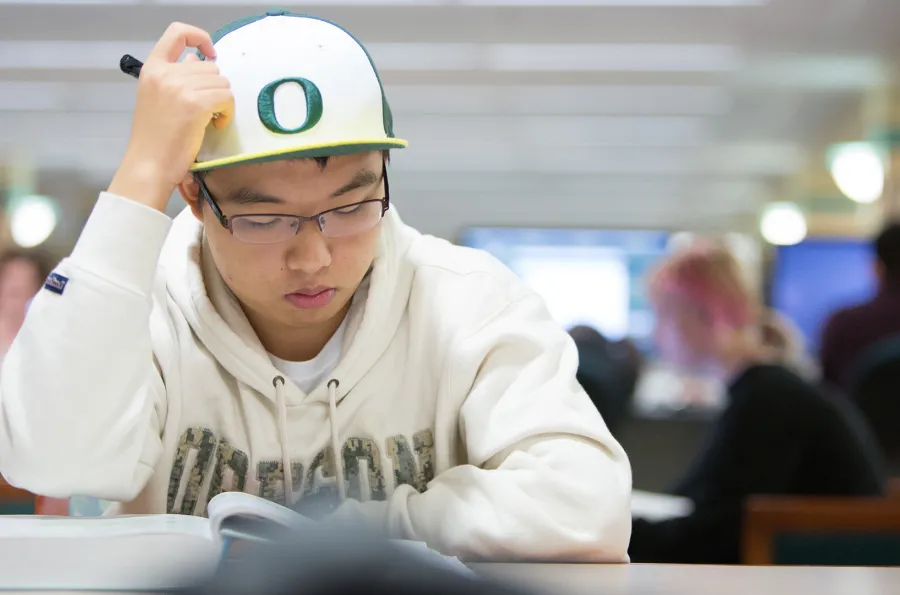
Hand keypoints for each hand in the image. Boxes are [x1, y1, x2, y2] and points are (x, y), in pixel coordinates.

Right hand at [108, 22, 233, 211]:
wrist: (148, 164)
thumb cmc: (155, 137)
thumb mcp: (158, 98)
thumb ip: (176, 76)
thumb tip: (197, 59)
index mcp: (152, 68)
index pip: (177, 32)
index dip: (199, 36)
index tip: (209, 52)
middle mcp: (165, 73)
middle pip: (209, 66)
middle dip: (214, 87)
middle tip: (207, 109)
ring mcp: (180, 87)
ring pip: (222, 82)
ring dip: (222, 101)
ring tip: (209, 119)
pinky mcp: (195, 104)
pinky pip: (226, 98)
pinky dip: (226, 112)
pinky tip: (215, 125)